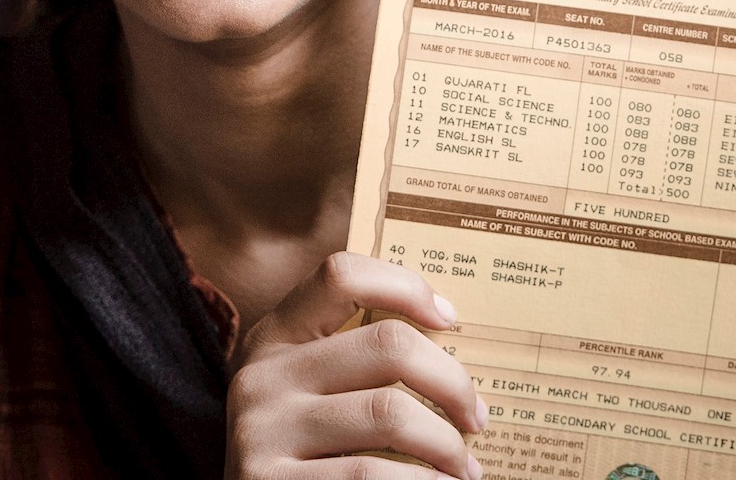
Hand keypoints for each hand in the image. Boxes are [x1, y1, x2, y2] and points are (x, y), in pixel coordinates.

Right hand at [227, 252, 487, 478]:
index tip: (449, 320)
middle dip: (452, 383)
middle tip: (474, 418)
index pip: (340, 275)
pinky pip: (371, 474)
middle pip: (388, 345)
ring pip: (390, 413)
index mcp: (274, 338)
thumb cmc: (300, 455)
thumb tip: (448, 347)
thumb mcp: (304, 394)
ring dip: (446, 445)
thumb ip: (351, 365)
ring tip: (460, 467)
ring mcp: (261, 431)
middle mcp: (263, 376)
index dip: (405, 286)